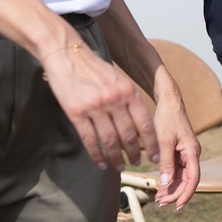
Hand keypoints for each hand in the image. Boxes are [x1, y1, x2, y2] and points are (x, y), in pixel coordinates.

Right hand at [41, 42, 158, 170]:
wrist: (66, 54)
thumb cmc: (93, 67)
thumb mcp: (118, 79)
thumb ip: (127, 98)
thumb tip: (137, 122)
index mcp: (128, 92)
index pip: (145, 123)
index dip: (151, 143)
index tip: (155, 156)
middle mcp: (114, 101)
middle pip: (128, 135)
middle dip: (133, 153)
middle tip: (136, 164)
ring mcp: (95, 108)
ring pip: (110, 141)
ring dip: (116, 157)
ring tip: (119, 167)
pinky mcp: (77, 113)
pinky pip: (90, 140)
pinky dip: (97, 155)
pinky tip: (101, 163)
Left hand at [150, 70, 201, 209]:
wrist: (168, 102)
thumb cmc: (168, 118)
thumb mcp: (164, 141)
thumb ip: (165, 163)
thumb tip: (165, 183)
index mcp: (192, 151)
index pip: (193, 179)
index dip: (186, 194)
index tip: (177, 205)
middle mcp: (192, 154)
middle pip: (187, 181)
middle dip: (175, 193)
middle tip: (160, 203)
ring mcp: (186, 154)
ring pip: (181, 177)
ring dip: (171, 188)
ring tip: (157, 198)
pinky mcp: (179, 152)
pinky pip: (176, 170)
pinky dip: (168, 179)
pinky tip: (159, 186)